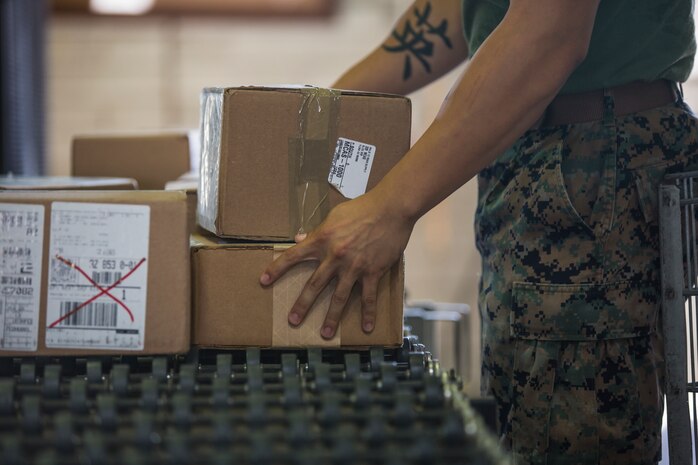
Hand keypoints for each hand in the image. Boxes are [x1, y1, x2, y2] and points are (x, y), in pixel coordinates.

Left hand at [260, 190, 413, 338]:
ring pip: (339, 297)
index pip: (293, 256)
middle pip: (314, 285)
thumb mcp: (334, 216)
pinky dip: (368, 313)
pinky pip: (368, 297)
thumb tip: (299, 238)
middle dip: (302, 305)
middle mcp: (335, 256)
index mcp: (322, 240)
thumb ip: (317, 231)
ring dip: (332, 317)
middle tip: (292, 321)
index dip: (276, 269)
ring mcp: (354, 267)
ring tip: (325, 334)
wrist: (390, 209)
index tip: (263, 281)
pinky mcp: (373, 271)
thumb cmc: (362, 208)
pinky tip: (367, 327)